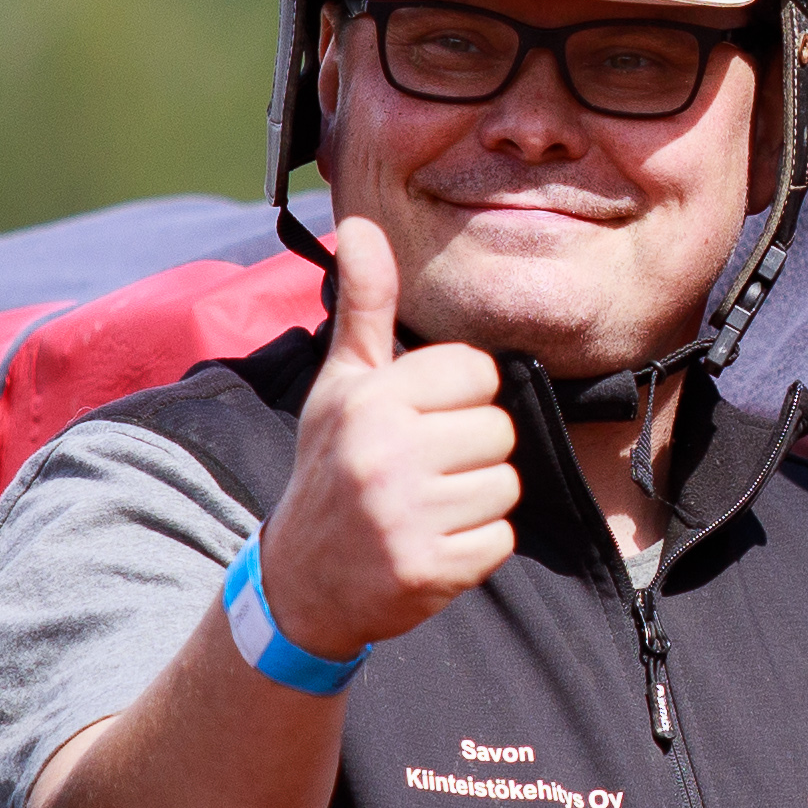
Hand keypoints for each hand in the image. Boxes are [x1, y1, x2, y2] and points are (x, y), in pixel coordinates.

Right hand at [258, 218, 518, 658]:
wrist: (301, 582)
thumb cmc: (331, 466)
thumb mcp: (342, 383)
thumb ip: (365, 305)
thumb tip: (362, 225)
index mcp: (370, 399)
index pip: (479, 374)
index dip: (457, 398)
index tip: (417, 420)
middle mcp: (385, 453)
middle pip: (499, 431)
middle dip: (469, 452)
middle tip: (418, 472)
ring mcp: (406, 516)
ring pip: (506, 485)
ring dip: (475, 501)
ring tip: (424, 507)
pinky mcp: (430, 569)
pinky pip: (502, 539)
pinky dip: (475, 547)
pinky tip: (430, 546)